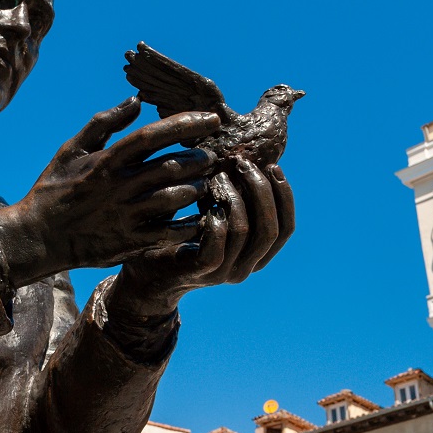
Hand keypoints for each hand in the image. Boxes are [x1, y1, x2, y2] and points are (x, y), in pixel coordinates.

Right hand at [0, 98, 219, 286]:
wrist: (38, 237)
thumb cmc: (55, 189)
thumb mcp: (72, 149)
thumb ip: (104, 123)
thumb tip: (136, 101)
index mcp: (107, 161)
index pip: (152, 135)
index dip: (184, 124)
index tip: (210, 119)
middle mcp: (118, 186)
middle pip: (169, 167)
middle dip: (198, 158)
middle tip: (212, 155)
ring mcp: (125, 215)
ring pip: (173, 198)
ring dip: (196, 188)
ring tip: (204, 183)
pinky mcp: (129, 241)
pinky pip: (168, 232)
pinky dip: (189, 224)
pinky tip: (198, 217)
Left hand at [110, 159, 295, 317]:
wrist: (147, 273)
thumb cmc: (180, 236)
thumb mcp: (213, 215)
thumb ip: (234, 200)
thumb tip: (249, 159)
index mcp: (257, 256)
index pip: (286, 228)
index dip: (284, 196)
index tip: (273, 166)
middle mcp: (246, 267)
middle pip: (270, 228)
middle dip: (261, 190)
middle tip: (244, 163)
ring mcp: (224, 272)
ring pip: (244, 231)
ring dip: (234, 197)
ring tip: (219, 175)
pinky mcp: (201, 271)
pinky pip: (217, 244)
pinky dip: (215, 218)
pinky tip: (205, 200)